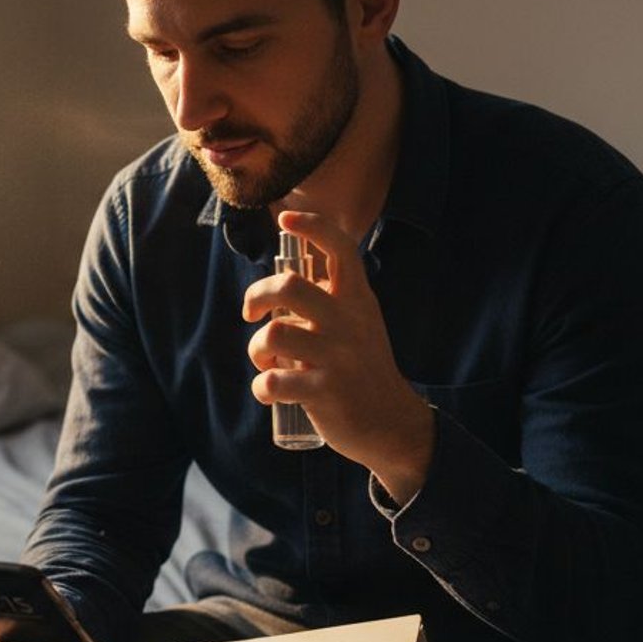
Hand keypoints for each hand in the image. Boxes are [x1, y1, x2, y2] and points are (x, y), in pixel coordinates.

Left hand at [241, 210, 434, 498]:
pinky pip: (272, 382)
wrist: (392, 422)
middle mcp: (348, 322)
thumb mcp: (358, 324)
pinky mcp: (324, 392)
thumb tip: (278, 282)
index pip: (339, 248)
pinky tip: (270, 391)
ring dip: (257, 349)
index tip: (286, 219)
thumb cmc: (362, 367)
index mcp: (357, 300)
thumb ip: (328, 301)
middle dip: (256, 295)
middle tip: (250, 313)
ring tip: (268, 362)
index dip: (312, 226)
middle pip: (289, 286)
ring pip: (273, 334)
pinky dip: (261, 388)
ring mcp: (337, 357)